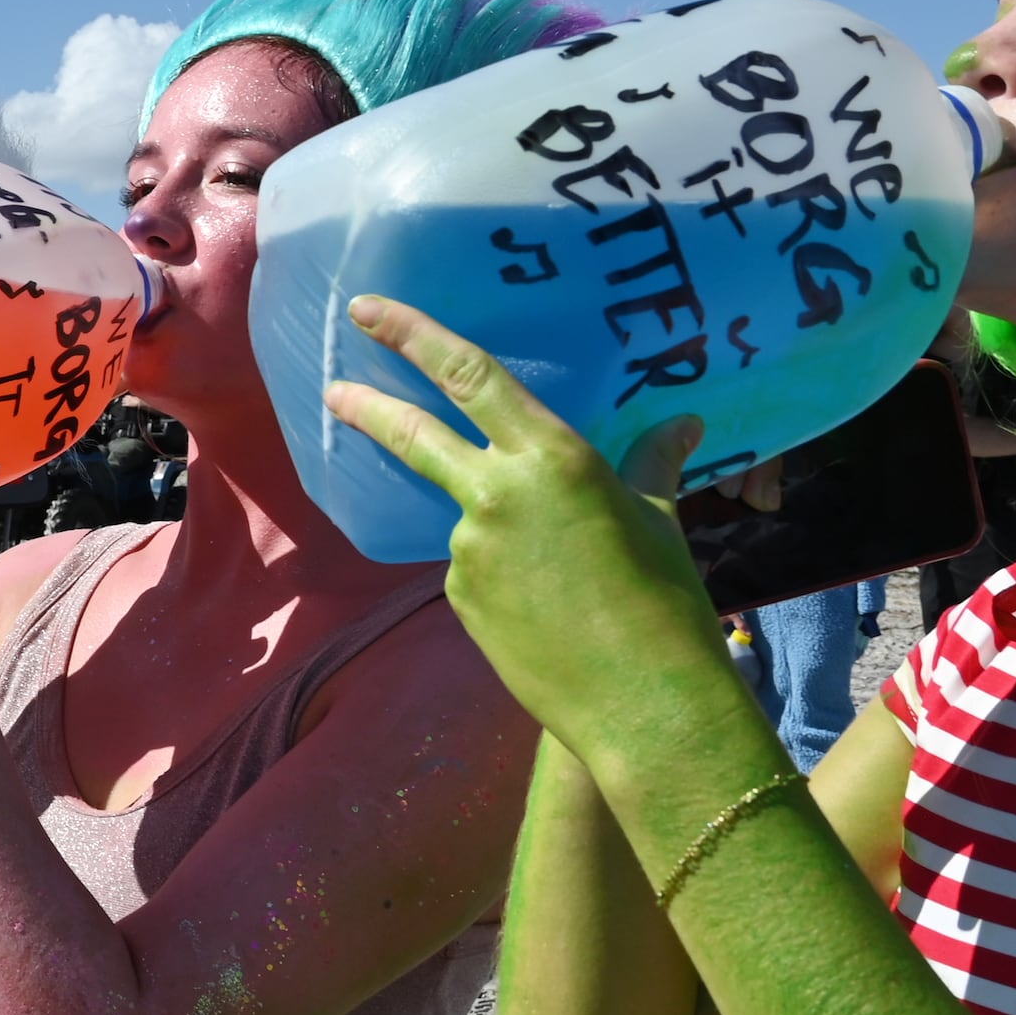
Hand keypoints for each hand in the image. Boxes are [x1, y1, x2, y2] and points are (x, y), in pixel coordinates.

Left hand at [318, 294, 738, 759]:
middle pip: (416, 434)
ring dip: (499, 532)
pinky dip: (501, 576)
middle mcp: (497, 494)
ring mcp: (468, 549)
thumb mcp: (661, 521)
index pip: (470, 378)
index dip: (414, 336)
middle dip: (368, 407)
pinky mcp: (458, 598)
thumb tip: (683, 423)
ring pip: (469, 518)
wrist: (642, 702)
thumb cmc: (666, 604)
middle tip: (332, 390)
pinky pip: (474, 570)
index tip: (368, 312)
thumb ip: (652, 465)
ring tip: (568, 583)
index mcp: (553, 458)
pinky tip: (547, 610)